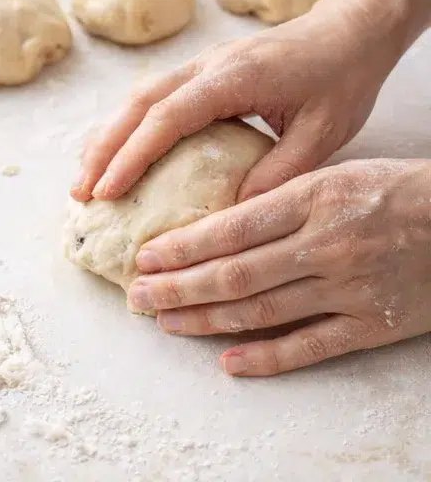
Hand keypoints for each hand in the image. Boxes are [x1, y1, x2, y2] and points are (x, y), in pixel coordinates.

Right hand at [71, 6, 394, 205]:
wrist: (349, 31)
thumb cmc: (341, 79)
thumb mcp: (323, 133)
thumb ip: (280, 171)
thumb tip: (234, 216)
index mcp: (232, 77)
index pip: (168, 117)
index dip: (132, 155)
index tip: (107, 191)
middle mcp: (206, 65)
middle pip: (139, 103)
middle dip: (104, 147)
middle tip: (79, 192)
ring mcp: (202, 64)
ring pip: (140, 96)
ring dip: (109, 135)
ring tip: (86, 178)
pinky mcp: (205, 71)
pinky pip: (156, 96)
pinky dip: (130, 124)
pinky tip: (120, 151)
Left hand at [124, 158, 430, 375]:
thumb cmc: (396, 189)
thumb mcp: (336, 172)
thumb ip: (282, 195)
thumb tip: (220, 216)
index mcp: (312, 198)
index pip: (231, 227)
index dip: (183, 246)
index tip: (145, 255)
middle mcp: (324, 245)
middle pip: (235, 274)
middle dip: (178, 287)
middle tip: (137, 296)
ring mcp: (347, 289)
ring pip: (262, 312)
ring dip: (206, 320)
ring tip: (166, 322)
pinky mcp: (371, 325)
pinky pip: (309, 346)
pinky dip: (265, 357)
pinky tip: (228, 360)